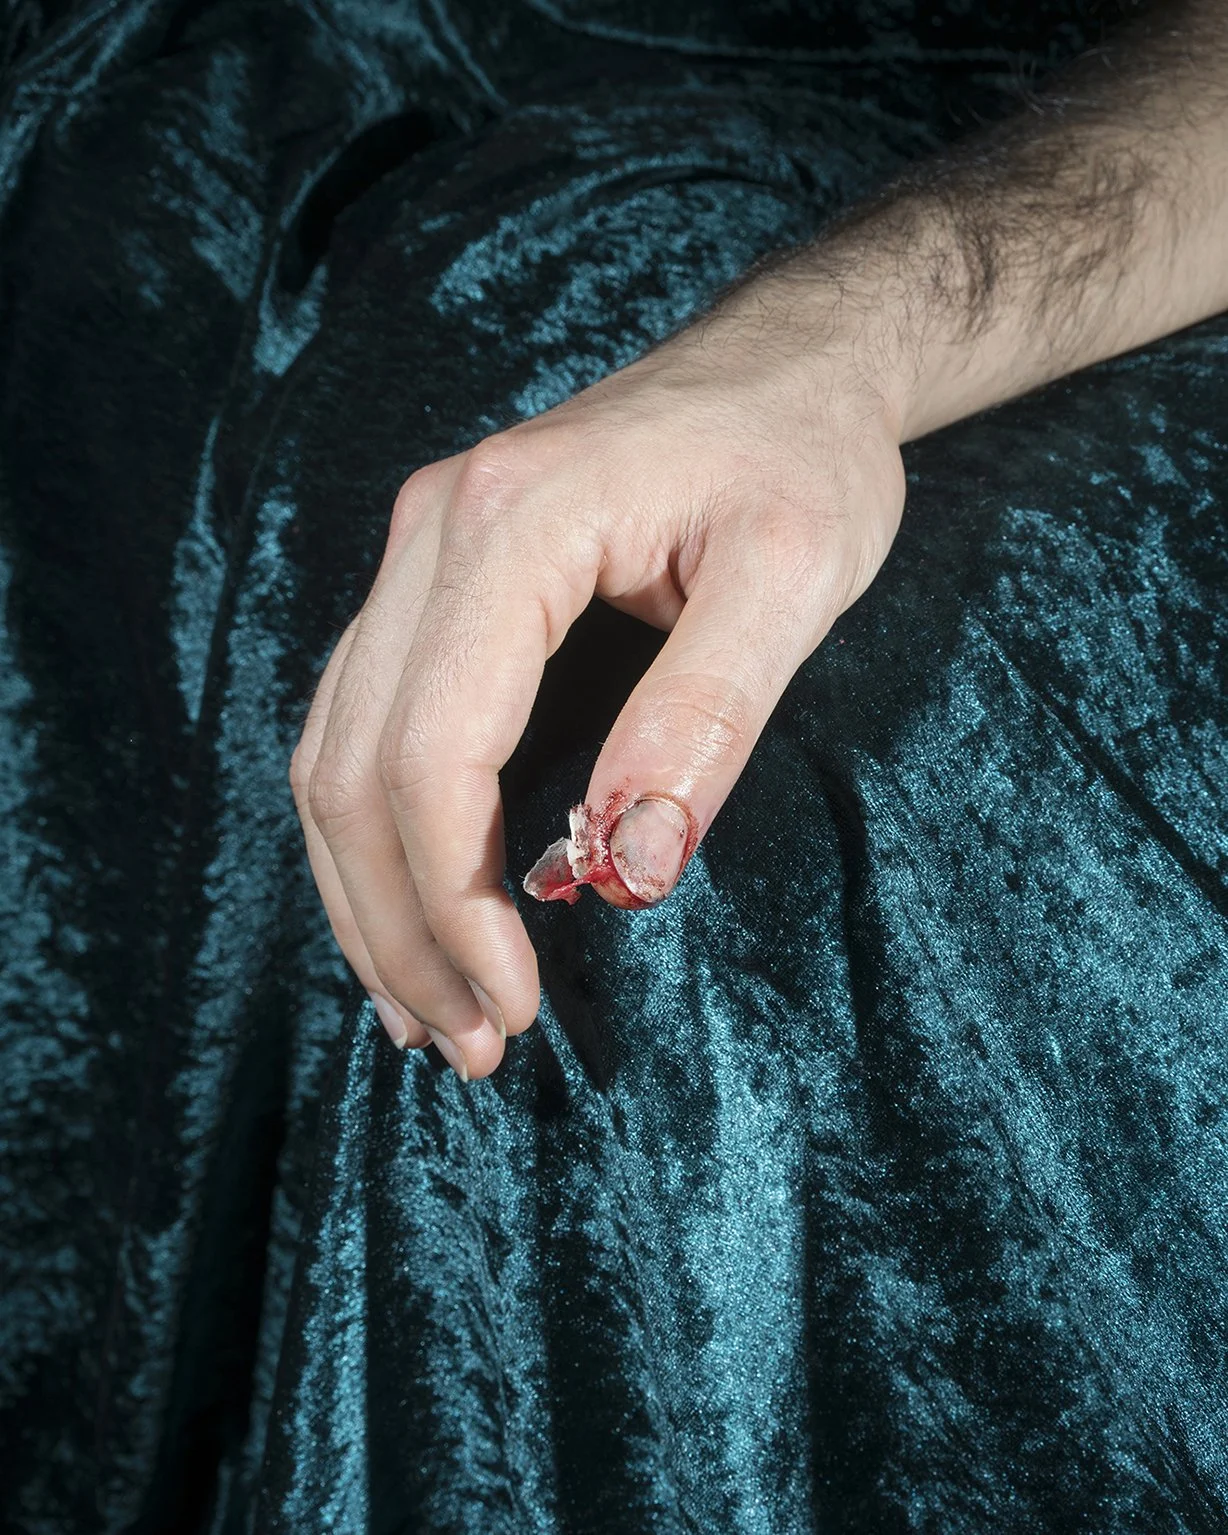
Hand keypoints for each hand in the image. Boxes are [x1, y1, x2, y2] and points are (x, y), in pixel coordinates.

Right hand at [289, 281, 906, 1079]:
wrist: (784, 367)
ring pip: (333, 756)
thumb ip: (707, 717)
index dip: (456, 902)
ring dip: (370, 899)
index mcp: (511, 526)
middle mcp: (430, 535)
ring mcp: (418, 555)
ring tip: (430, 1013)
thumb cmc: (802, 457)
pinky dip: (375, 837)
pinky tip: (411, 911)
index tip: (514, 1007)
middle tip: (470, 1044)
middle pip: (353, 768)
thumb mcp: (794, 576)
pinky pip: (363, 727)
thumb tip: (629, 868)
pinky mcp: (434, 585)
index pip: (433, 750)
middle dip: (399, 928)